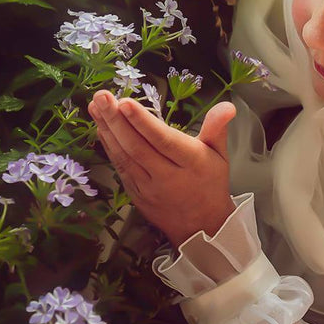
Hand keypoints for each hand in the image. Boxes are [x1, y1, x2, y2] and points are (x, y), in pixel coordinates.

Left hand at [89, 89, 236, 245]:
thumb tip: (228, 105)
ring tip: (96, 105)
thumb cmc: (210, 183)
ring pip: (124, 157)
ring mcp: (148, 187)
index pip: (164, 141)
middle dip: (117, 120)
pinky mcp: (135, 194)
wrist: (201, 226)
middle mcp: (168, 176)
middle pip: (138, 147)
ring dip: (108, 130)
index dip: (143, 123)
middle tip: (102, 96)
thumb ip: (217, 128)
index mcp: (191, 163)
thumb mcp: (220, 155)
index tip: (125, 103)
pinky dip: (109, 146)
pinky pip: (120, 168)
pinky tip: (101, 127)